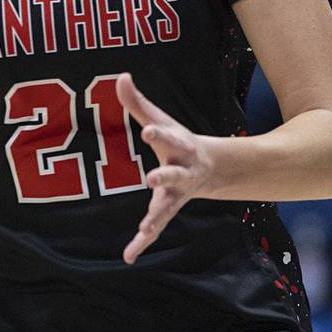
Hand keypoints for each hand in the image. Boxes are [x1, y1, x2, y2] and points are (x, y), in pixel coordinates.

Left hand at [117, 73, 214, 263]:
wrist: (211, 167)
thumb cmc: (178, 140)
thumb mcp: (161, 119)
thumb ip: (137, 103)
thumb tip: (120, 76)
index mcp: (179, 145)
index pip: (168, 137)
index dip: (159, 134)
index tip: (149, 130)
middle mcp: (181, 171)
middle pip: (173, 174)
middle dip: (164, 176)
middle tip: (152, 178)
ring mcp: (176, 193)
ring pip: (167, 206)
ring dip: (156, 217)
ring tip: (144, 228)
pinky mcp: (168, 209)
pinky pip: (156, 227)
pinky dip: (143, 242)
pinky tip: (129, 256)